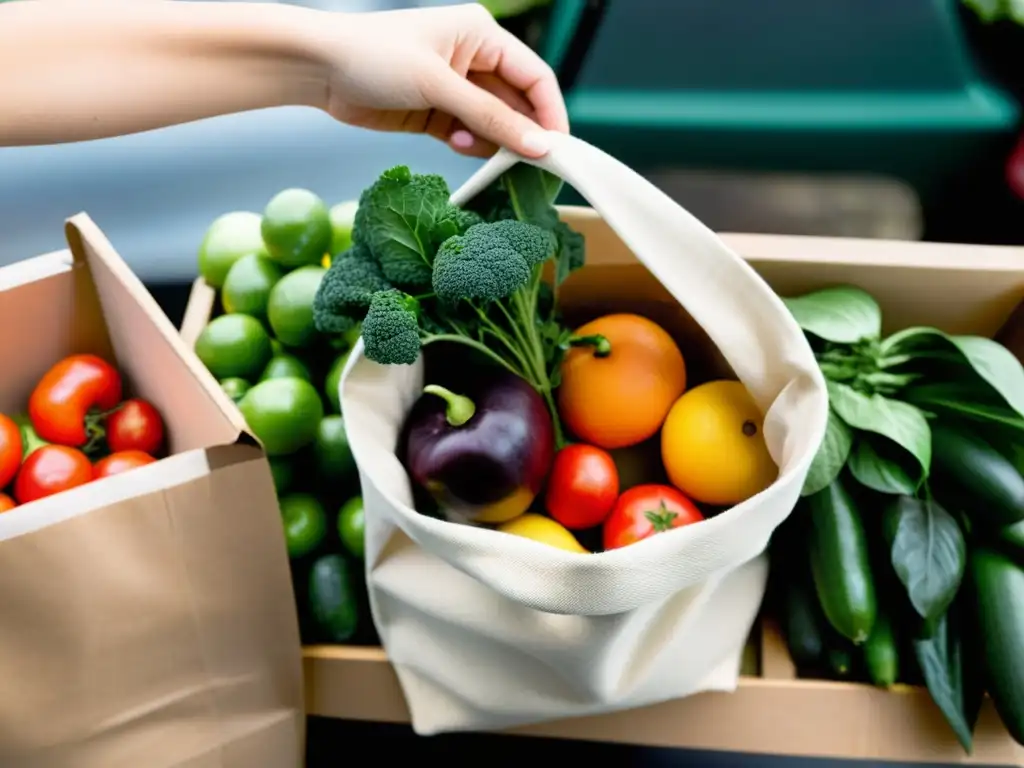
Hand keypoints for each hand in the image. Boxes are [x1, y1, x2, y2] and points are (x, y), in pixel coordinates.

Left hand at [322, 3, 568, 157]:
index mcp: (481, 36)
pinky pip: (469, 135)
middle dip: (523, 133)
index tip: (559, 149)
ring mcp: (455, 89)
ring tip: (475, 146)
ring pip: (494, 124)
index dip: (550, 112)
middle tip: (531, 166)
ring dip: (493, 142)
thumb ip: (491, 118)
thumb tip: (539, 146)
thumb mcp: (438, 85)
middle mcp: (473, 60)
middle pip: (517, 103)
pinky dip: (471, 146)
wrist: (318, 69)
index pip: (535, 76)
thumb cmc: (374, 57)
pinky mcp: (436, 114)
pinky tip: (458, 145)